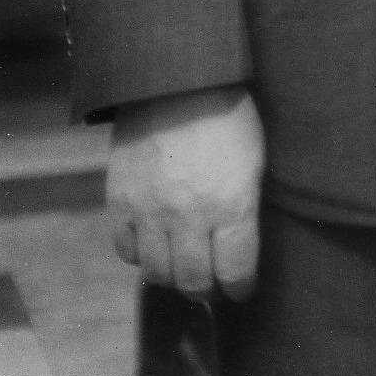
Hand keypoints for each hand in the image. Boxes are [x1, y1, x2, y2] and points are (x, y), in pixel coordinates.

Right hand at [107, 85, 262, 302]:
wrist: (177, 83)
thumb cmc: (230, 118)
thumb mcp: (255, 162)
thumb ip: (246, 208)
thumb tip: (241, 246)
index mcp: (232, 206)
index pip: (236, 270)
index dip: (241, 287)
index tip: (243, 290)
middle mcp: (188, 217)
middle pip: (194, 281)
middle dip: (208, 292)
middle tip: (215, 288)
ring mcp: (149, 212)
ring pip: (157, 273)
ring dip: (174, 279)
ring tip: (185, 273)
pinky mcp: (119, 202)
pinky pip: (125, 249)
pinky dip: (140, 257)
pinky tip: (153, 249)